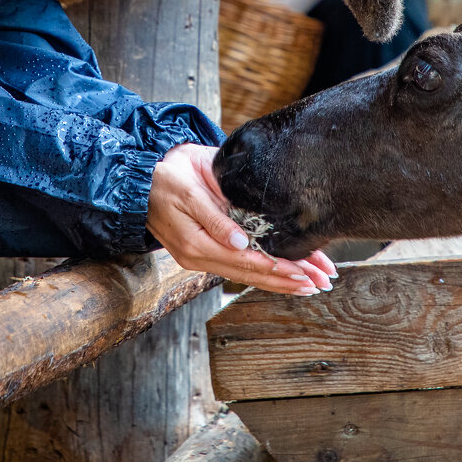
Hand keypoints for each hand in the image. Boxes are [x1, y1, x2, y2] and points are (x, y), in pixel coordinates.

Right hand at [146, 143, 335, 293]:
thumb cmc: (166, 178)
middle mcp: (200, 257)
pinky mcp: (207, 250)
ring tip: (312, 283)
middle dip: (288, 279)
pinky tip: (285, 277)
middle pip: (251, 274)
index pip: (245, 261)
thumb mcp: (189, 191)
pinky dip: (265, 273)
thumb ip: (214, 218)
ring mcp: (203, 256)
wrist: (141, 179)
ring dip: (281, 281)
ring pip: (248, 274)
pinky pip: (240, 266)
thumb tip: (240, 242)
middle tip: (320, 282)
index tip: (304, 272)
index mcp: (196, 244)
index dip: (276, 267)